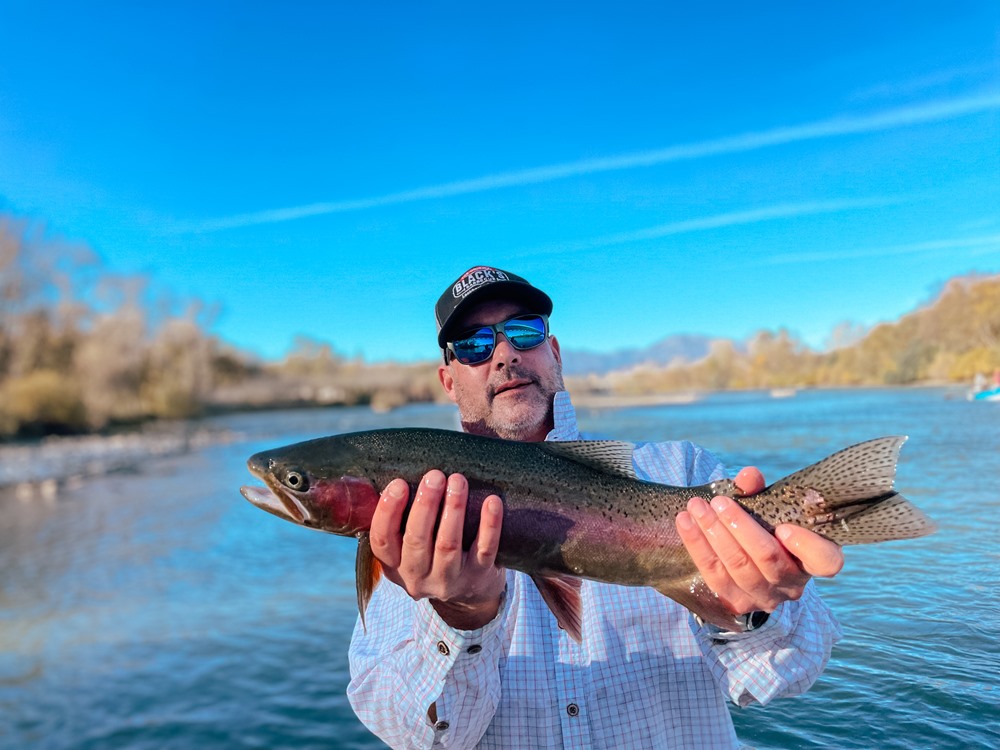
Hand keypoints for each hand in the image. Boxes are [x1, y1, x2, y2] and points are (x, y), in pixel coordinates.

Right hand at [368, 470, 505, 629]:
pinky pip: (485, 550)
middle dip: (425, 505)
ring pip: (448, 545)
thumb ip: (402, 517)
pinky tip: (492, 502)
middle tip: (435, 476)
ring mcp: (448, 580)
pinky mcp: (478, 576)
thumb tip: (401, 467)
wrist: (468, 594)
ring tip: (458, 480)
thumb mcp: (409, 545)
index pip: (382, 540)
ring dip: (453, 510)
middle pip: (416, 541)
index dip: (387, 512)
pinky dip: (489, 525)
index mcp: (394, 565)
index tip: (398, 483)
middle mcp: (417, 577)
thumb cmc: (433, 552)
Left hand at [675, 466, 844, 615]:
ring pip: (737, 567)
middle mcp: (793, 585)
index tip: (784, 527)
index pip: (826, 561)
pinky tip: (684, 522)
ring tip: (696, 507)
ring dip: (713, 534)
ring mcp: (764, 598)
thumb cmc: (763, 525)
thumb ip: (760, 492)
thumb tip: (748, 476)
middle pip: (768, 559)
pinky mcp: (736, 604)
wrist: (742, 553)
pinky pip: (713, 575)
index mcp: (813, 560)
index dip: (806, 547)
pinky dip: (697, 545)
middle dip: (739, 527)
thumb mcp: (767, 507)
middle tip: (719, 502)